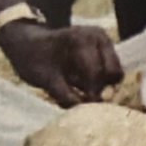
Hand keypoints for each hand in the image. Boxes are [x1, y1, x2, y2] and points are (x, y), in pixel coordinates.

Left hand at [0, 21, 122, 106]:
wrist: (29, 43)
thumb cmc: (33, 58)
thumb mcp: (44, 78)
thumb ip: (64, 95)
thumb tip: (85, 110)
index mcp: (80, 39)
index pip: (96, 72)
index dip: (92, 93)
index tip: (85, 105)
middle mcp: (97, 36)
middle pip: (113, 72)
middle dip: (101, 89)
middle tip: (86, 99)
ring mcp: (104, 41)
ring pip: (116, 73)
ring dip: (103, 86)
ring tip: (84, 91)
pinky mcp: (108, 48)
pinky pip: (113, 71)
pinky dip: (103, 81)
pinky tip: (86, 83)